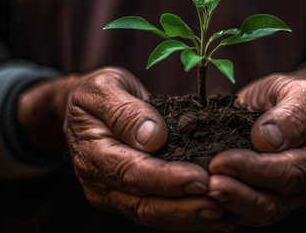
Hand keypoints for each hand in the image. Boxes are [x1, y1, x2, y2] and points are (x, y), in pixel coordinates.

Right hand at [18, 67, 233, 231]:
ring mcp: (112, 195)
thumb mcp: (105, 88)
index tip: (200, 179)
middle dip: (184, 206)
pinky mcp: (125, 199)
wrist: (82, 110)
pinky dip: (184, 218)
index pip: (132, 172)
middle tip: (221, 201)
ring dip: (188, 217)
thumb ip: (126, 112)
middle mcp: (99, 182)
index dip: (167, 179)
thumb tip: (153, 138)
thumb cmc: (96, 94)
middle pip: (144, 203)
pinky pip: (156, 213)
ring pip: (152, 215)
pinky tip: (212, 217)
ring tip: (223, 214)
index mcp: (93, 152)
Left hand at [207, 66, 305, 226]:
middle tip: (208, 181)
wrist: (283, 103)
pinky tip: (201, 196)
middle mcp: (305, 187)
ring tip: (202, 190)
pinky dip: (222, 207)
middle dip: (238, 193)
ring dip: (227, 204)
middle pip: (273, 203)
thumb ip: (292, 114)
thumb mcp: (301, 92)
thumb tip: (267, 140)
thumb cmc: (293, 96)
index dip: (256, 170)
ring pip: (256, 214)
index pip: (290, 174)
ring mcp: (283, 198)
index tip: (223, 161)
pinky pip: (242, 212)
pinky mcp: (260, 199)